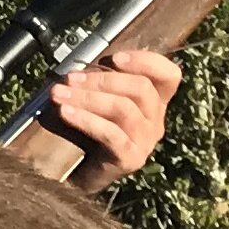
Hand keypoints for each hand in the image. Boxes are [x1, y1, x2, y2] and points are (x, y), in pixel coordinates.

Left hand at [21, 46, 180, 192]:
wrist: (77, 171)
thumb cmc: (87, 128)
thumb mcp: (98, 98)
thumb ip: (101, 79)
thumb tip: (82, 63)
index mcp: (153, 101)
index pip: (169, 75)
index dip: (147, 62)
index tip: (115, 57)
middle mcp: (155, 120)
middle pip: (141, 88)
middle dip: (102, 79)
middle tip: (70, 78)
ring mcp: (145, 141)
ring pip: (124, 109)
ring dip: (87, 98)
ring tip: (59, 94)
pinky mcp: (131, 159)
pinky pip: (112, 134)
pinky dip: (86, 120)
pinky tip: (66, 112)